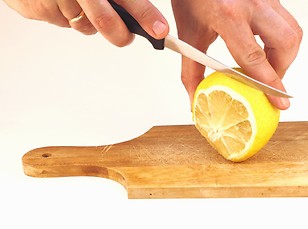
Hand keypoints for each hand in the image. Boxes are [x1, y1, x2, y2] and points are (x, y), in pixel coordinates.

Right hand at [3, 0, 168, 46]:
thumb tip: (139, 11)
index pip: (127, 0)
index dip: (145, 16)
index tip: (160, 31)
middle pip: (104, 24)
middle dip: (120, 34)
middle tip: (125, 33)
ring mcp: (51, 1)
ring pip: (83, 26)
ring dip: (88, 20)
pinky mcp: (34, 10)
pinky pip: (60, 22)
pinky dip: (65, 14)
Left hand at [171, 0, 302, 109]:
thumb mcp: (189, 34)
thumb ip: (191, 70)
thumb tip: (196, 96)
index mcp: (229, 15)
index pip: (256, 57)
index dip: (270, 83)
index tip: (280, 102)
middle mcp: (253, 3)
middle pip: (287, 42)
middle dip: (282, 67)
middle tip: (268, 80)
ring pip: (292, 30)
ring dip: (284, 54)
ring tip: (266, 65)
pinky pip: (285, 20)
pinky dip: (280, 39)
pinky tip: (264, 47)